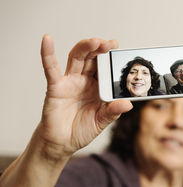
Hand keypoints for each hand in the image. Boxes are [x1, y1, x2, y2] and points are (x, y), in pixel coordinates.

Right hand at [38, 35, 132, 158]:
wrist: (62, 143)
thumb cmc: (81, 130)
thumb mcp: (101, 121)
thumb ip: (113, 112)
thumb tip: (127, 104)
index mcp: (98, 87)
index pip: (105, 68)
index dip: (111, 58)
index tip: (119, 49)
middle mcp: (84, 81)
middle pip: (92, 59)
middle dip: (101, 48)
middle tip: (110, 44)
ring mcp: (70, 82)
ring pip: (77, 58)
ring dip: (85, 48)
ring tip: (95, 42)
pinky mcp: (56, 87)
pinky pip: (51, 68)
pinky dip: (48, 53)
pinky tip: (48, 40)